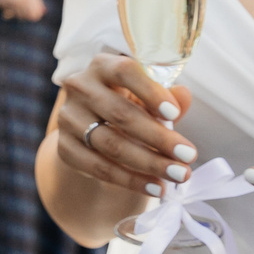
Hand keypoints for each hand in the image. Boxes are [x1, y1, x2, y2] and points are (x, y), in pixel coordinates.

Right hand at [0, 0, 46, 22]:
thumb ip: (34, 1)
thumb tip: (40, 13)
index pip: (32, 16)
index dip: (33, 14)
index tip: (31, 10)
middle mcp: (16, 2)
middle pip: (21, 16)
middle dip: (22, 12)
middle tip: (20, 2)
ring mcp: (5, 2)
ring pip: (10, 13)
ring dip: (11, 8)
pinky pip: (1, 7)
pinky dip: (2, 2)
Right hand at [52, 54, 194, 201]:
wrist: (93, 127)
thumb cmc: (130, 104)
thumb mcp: (149, 97)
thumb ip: (167, 98)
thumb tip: (184, 96)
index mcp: (103, 66)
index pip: (124, 72)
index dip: (150, 92)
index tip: (175, 114)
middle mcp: (80, 87)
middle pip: (119, 114)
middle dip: (159, 138)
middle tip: (189, 156)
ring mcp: (68, 118)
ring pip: (110, 144)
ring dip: (149, 163)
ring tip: (179, 175)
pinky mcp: (64, 147)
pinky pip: (98, 167)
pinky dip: (130, 180)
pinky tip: (156, 187)